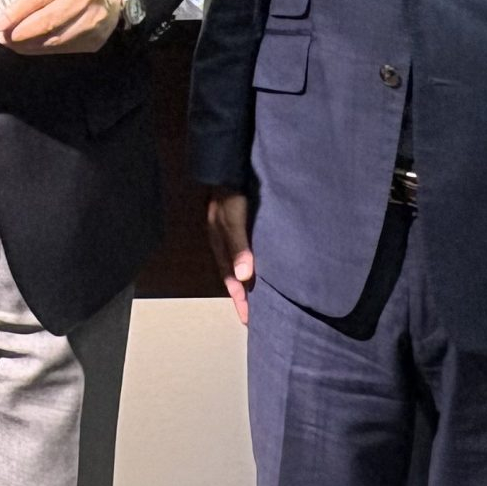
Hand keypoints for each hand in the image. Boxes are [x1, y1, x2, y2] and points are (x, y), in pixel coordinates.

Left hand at [0, 0, 120, 53]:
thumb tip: (8, 17)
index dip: (17, 12)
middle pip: (48, 21)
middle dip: (20, 32)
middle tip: (3, 37)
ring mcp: (93, 21)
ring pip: (55, 39)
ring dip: (29, 45)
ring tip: (13, 44)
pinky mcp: (95, 40)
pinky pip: (64, 48)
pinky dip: (43, 49)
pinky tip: (30, 47)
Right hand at [201, 188, 255, 324]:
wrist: (228, 165)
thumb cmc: (230, 193)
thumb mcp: (232, 219)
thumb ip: (239, 246)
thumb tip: (244, 277)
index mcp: (219, 244)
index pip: (230, 279)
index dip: (239, 300)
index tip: (248, 320)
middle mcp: (226, 241)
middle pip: (235, 275)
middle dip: (245, 296)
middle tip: (259, 317)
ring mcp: (235, 232)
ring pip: (242, 263)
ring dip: (252, 280)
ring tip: (265, 297)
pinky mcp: (246, 224)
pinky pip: (251, 250)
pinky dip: (257, 263)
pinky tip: (267, 266)